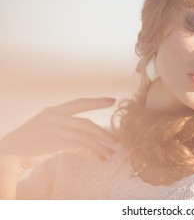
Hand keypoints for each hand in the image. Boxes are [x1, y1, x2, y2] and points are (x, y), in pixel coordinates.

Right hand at [0, 97, 118, 175]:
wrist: (8, 153)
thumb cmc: (30, 142)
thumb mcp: (49, 130)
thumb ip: (68, 130)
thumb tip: (89, 141)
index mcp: (54, 111)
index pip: (79, 103)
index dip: (97, 101)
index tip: (113, 100)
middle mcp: (55, 117)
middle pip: (86, 123)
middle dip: (104, 132)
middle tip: (117, 140)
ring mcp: (54, 129)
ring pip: (85, 137)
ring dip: (100, 146)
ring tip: (111, 153)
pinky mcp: (54, 142)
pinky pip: (79, 147)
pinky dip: (92, 153)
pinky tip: (100, 159)